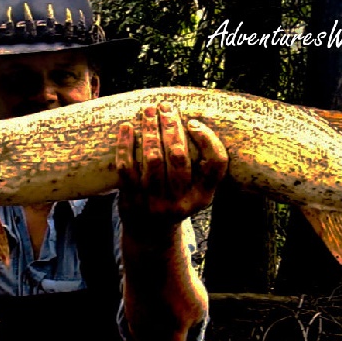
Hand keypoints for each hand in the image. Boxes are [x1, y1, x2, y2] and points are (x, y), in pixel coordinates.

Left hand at [115, 102, 227, 233]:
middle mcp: (180, 201)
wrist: (150, 233)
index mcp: (202, 196)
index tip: (193, 123)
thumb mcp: (196, 190)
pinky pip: (127, 167)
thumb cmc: (175, 200)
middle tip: (166, 107)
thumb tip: (188, 119)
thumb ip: (199, 164)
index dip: (208, 139)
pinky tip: (127, 127)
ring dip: (150, 131)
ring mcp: (154, 201)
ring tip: (148, 111)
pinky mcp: (131, 199)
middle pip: (179, 156)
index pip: (216, 164)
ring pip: (153, 159)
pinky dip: (125, 145)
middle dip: (172, 127)